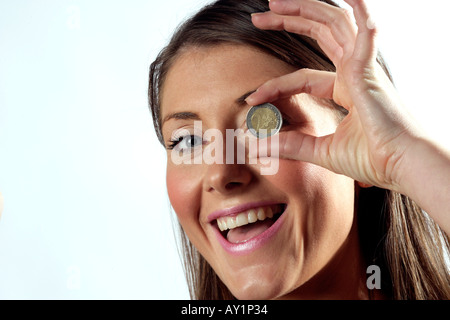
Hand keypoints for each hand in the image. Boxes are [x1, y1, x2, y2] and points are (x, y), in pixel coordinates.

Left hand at [246, 0, 423, 191]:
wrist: (403, 166)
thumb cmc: (373, 159)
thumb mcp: (321, 151)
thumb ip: (290, 145)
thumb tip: (256, 145)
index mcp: (346, 89)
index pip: (301, 78)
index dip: (274, 86)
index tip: (251, 99)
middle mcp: (354, 72)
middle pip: (318, 34)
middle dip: (288, 21)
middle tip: (259, 17)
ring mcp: (364, 67)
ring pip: (333, 24)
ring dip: (305, 10)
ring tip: (274, 2)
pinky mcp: (370, 71)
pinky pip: (365, 34)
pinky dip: (360, 13)